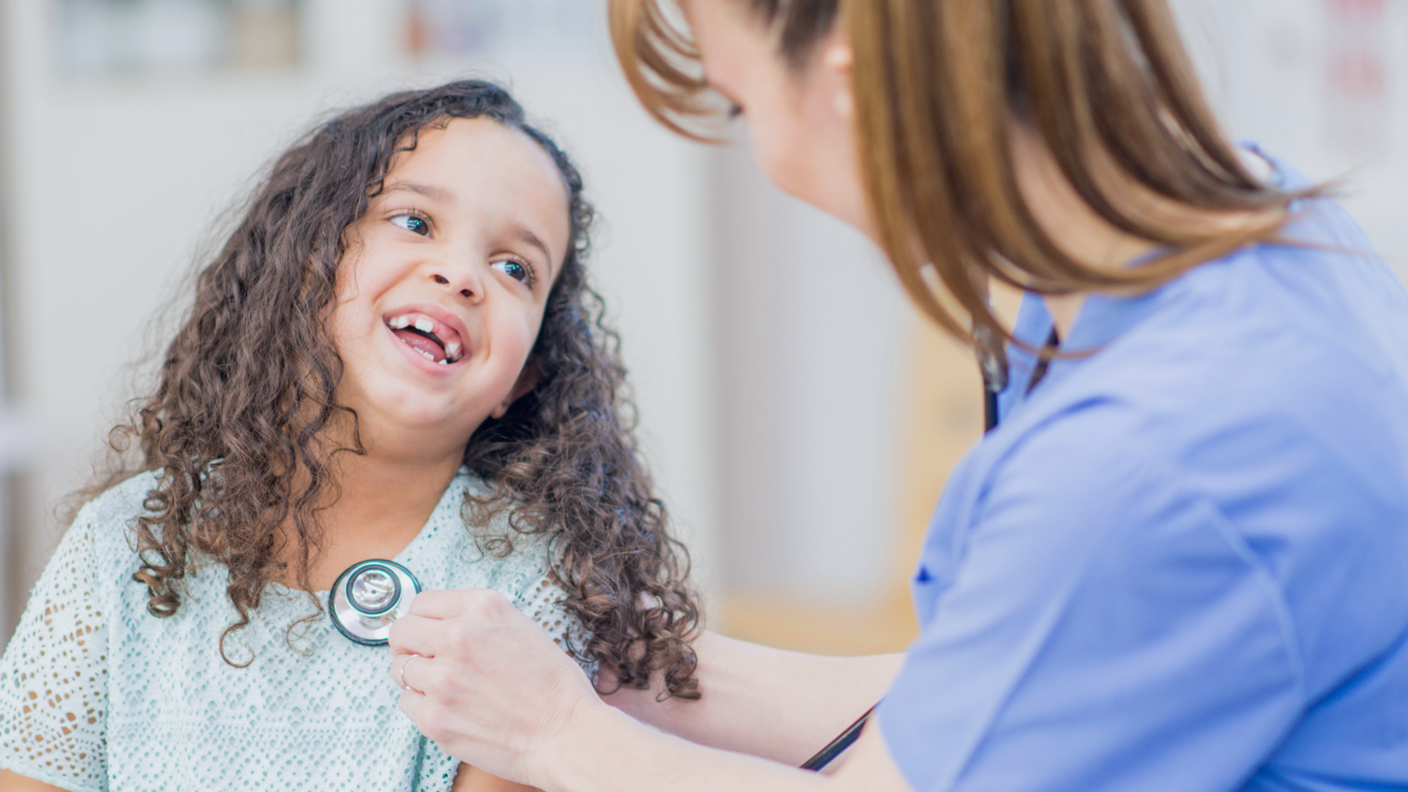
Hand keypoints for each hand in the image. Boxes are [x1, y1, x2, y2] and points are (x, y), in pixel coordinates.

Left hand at [388, 588, 599, 786]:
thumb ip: (478, 622)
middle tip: (424, 659)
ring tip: (447, 689)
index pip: (422, 602)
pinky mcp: (435, 717)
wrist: (566, 733)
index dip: (423, 619)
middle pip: (402, 632)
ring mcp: (442, 678)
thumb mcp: (521, 628)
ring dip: (418, 678)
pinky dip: (423, 706)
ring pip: (401, 670)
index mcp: (482, 607)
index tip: (425, 632)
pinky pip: (407, 704)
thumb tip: (439, 625)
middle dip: (409, 645)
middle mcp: (458, 636)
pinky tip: (451, 709)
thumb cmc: (554, 686)